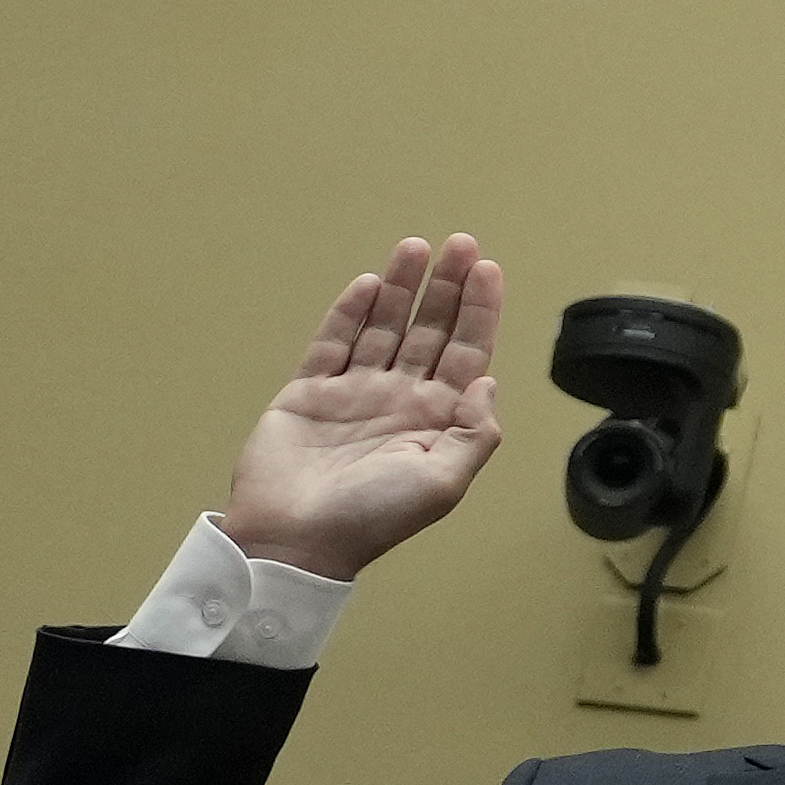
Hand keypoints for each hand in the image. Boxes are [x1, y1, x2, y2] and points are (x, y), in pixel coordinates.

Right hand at [218, 233, 507, 578]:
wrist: (294, 539)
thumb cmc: (371, 519)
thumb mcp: (443, 482)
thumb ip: (475, 433)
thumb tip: (490, 382)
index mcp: (436, 421)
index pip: (467, 353)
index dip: (479, 311)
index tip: (488, 270)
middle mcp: (399, 400)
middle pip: (429, 331)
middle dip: (447, 288)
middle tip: (460, 244)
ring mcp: (353, 394)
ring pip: (382, 328)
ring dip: (400, 288)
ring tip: (415, 248)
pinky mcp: (308, 393)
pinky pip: (333, 343)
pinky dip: (350, 313)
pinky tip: (369, 283)